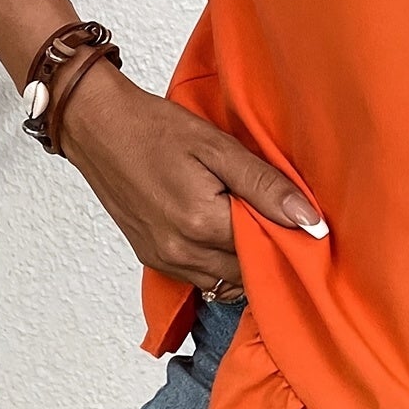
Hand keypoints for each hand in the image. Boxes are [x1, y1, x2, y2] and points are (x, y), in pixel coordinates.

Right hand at [57, 62, 326, 302]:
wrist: (97, 127)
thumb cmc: (155, 128)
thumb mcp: (218, 147)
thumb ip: (265, 187)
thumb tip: (310, 221)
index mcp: (201, 224)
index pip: (266, 251)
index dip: (289, 237)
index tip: (302, 220)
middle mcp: (181, 252)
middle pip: (245, 273)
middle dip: (267, 251)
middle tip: (278, 216)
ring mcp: (163, 259)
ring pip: (222, 280)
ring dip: (241, 259)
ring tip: (250, 220)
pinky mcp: (151, 257)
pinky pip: (198, 275)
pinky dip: (217, 260)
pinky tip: (222, 228)